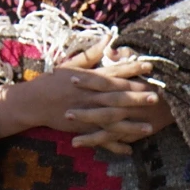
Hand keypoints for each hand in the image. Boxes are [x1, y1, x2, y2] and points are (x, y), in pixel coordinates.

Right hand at [0, 45, 165, 149]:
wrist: (33, 102)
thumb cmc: (52, 80)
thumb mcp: (71, 64)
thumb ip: (92, 54)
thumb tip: (108, 40)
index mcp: (89, 79)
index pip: (114, 72)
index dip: (132, 69)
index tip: (149, 66)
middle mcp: (90, 96)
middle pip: (117, 96)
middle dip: (137, 97)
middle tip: (156, 96)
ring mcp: (87, 113)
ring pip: (112, 119)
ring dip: (131, 124)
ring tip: (149, 127)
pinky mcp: (82, 128)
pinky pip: (100, 138)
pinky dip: (113, 145)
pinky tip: (128, 150)